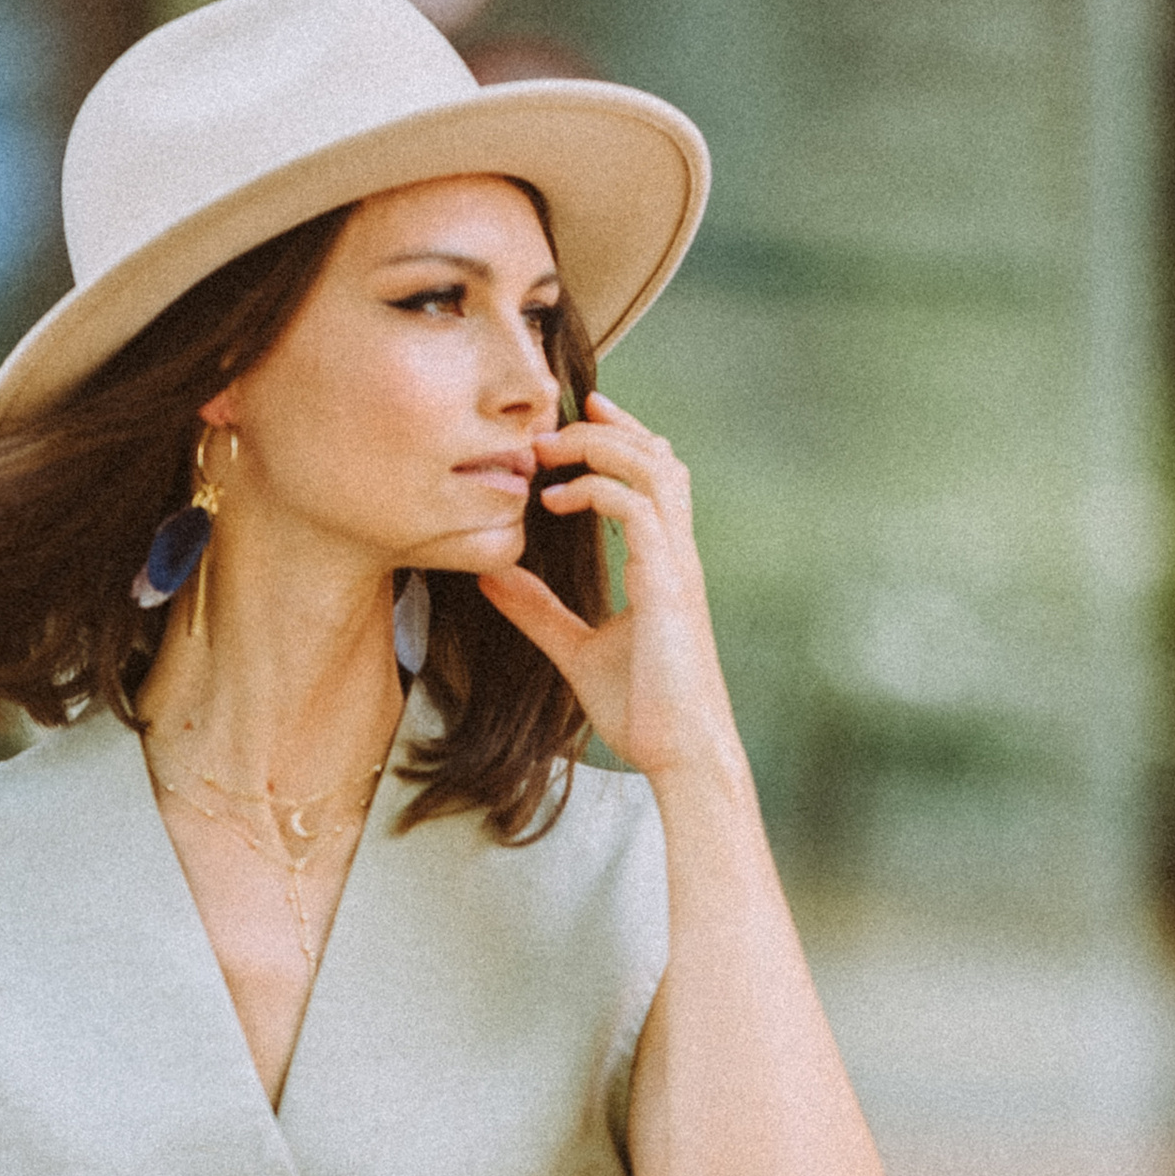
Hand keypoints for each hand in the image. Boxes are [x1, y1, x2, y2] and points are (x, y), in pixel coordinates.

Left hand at [475, 392, 743, 791]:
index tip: (572, 421)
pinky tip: (555, 501)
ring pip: (654, 470)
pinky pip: (639, 510)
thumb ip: (538, 611)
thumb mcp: (575, 650)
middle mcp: (676, 554)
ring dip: (600, 448)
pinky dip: (596, 491)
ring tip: (548, 452)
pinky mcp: (669, 585)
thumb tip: (493, 576)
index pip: (653, 476)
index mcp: (664, 562)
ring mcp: (677, 565)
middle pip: (659, 456)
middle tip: (546, 429)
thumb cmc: (643, 710)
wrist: (680, 754)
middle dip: (606, 429)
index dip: (619, 438)